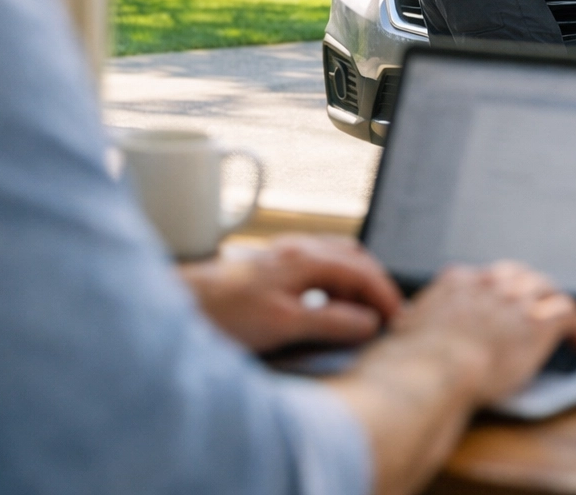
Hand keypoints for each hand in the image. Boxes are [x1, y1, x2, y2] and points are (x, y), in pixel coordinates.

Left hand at [180, 235, 401, 352]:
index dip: (386, 295)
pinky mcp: (271, 268)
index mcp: (305, 258)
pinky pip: (317, 267)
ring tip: (361, 315)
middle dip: (375, 284)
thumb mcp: (284, 324)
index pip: (362, 270)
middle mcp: (297, 249)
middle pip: (353, 257)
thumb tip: (369, 322)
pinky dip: (335, 284)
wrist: (176, 305)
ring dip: (355, 283)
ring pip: (335, 259)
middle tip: (386, 316)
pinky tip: (328, 306)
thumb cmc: (223, 314)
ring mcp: (282, 255)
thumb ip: (330, 322)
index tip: (399, 321)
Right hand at [377, 261, 575, 405]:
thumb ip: (410, 325)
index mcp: (455, 282)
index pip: (481, 277)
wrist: (432, 370)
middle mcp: (488, 285)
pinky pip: (569, 313)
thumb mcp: (403, 332)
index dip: (493, 291)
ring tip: (563, 321)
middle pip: (518, 275)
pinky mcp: (538, 323)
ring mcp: (515, 301)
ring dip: (554, 304)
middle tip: (535, 306)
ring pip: (546, 289)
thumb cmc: (410, 362)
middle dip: (528, 287)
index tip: (496, 305)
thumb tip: (400, 327)